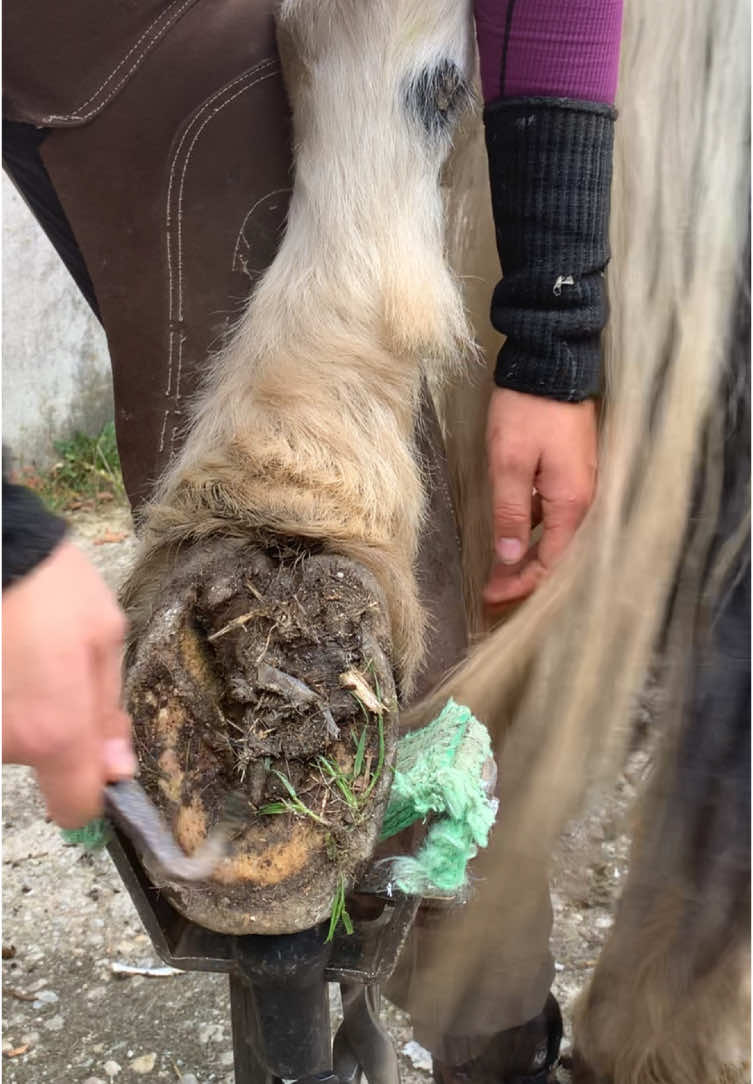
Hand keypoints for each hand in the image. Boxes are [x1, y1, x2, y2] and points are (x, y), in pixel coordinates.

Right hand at [2, 541, 135, 827]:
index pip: (75, 808)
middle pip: (46, 765)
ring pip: (17, 740)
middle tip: (66, 674)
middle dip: (62, 732)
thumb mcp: (107, 639)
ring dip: (29, 710)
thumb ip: (110, 710)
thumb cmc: (52, 587)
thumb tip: (118, 765)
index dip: (94, 788)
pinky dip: (6, 695)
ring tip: (33, 656)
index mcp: (58, 731)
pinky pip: (0, 716)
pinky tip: (11, 657)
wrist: (0, 554)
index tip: (100, 759)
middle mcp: (11, 742)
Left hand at [485, 388, 596, 606]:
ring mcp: (579, 484)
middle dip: (525, 576)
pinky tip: (512, 534)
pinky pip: (554, 513)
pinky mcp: (571, 471)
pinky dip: (533, 530)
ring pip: (555, 535)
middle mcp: (583, 499)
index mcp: (571, 502)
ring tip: (498, 570)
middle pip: (557, 554)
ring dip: (528, 554)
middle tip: (493, 592)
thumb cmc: (528, 412)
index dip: (521, 583)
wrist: (552, 363)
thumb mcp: (510, 463)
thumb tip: (508, 558)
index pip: (549, 561)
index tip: (491, 597)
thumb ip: (510, 512)